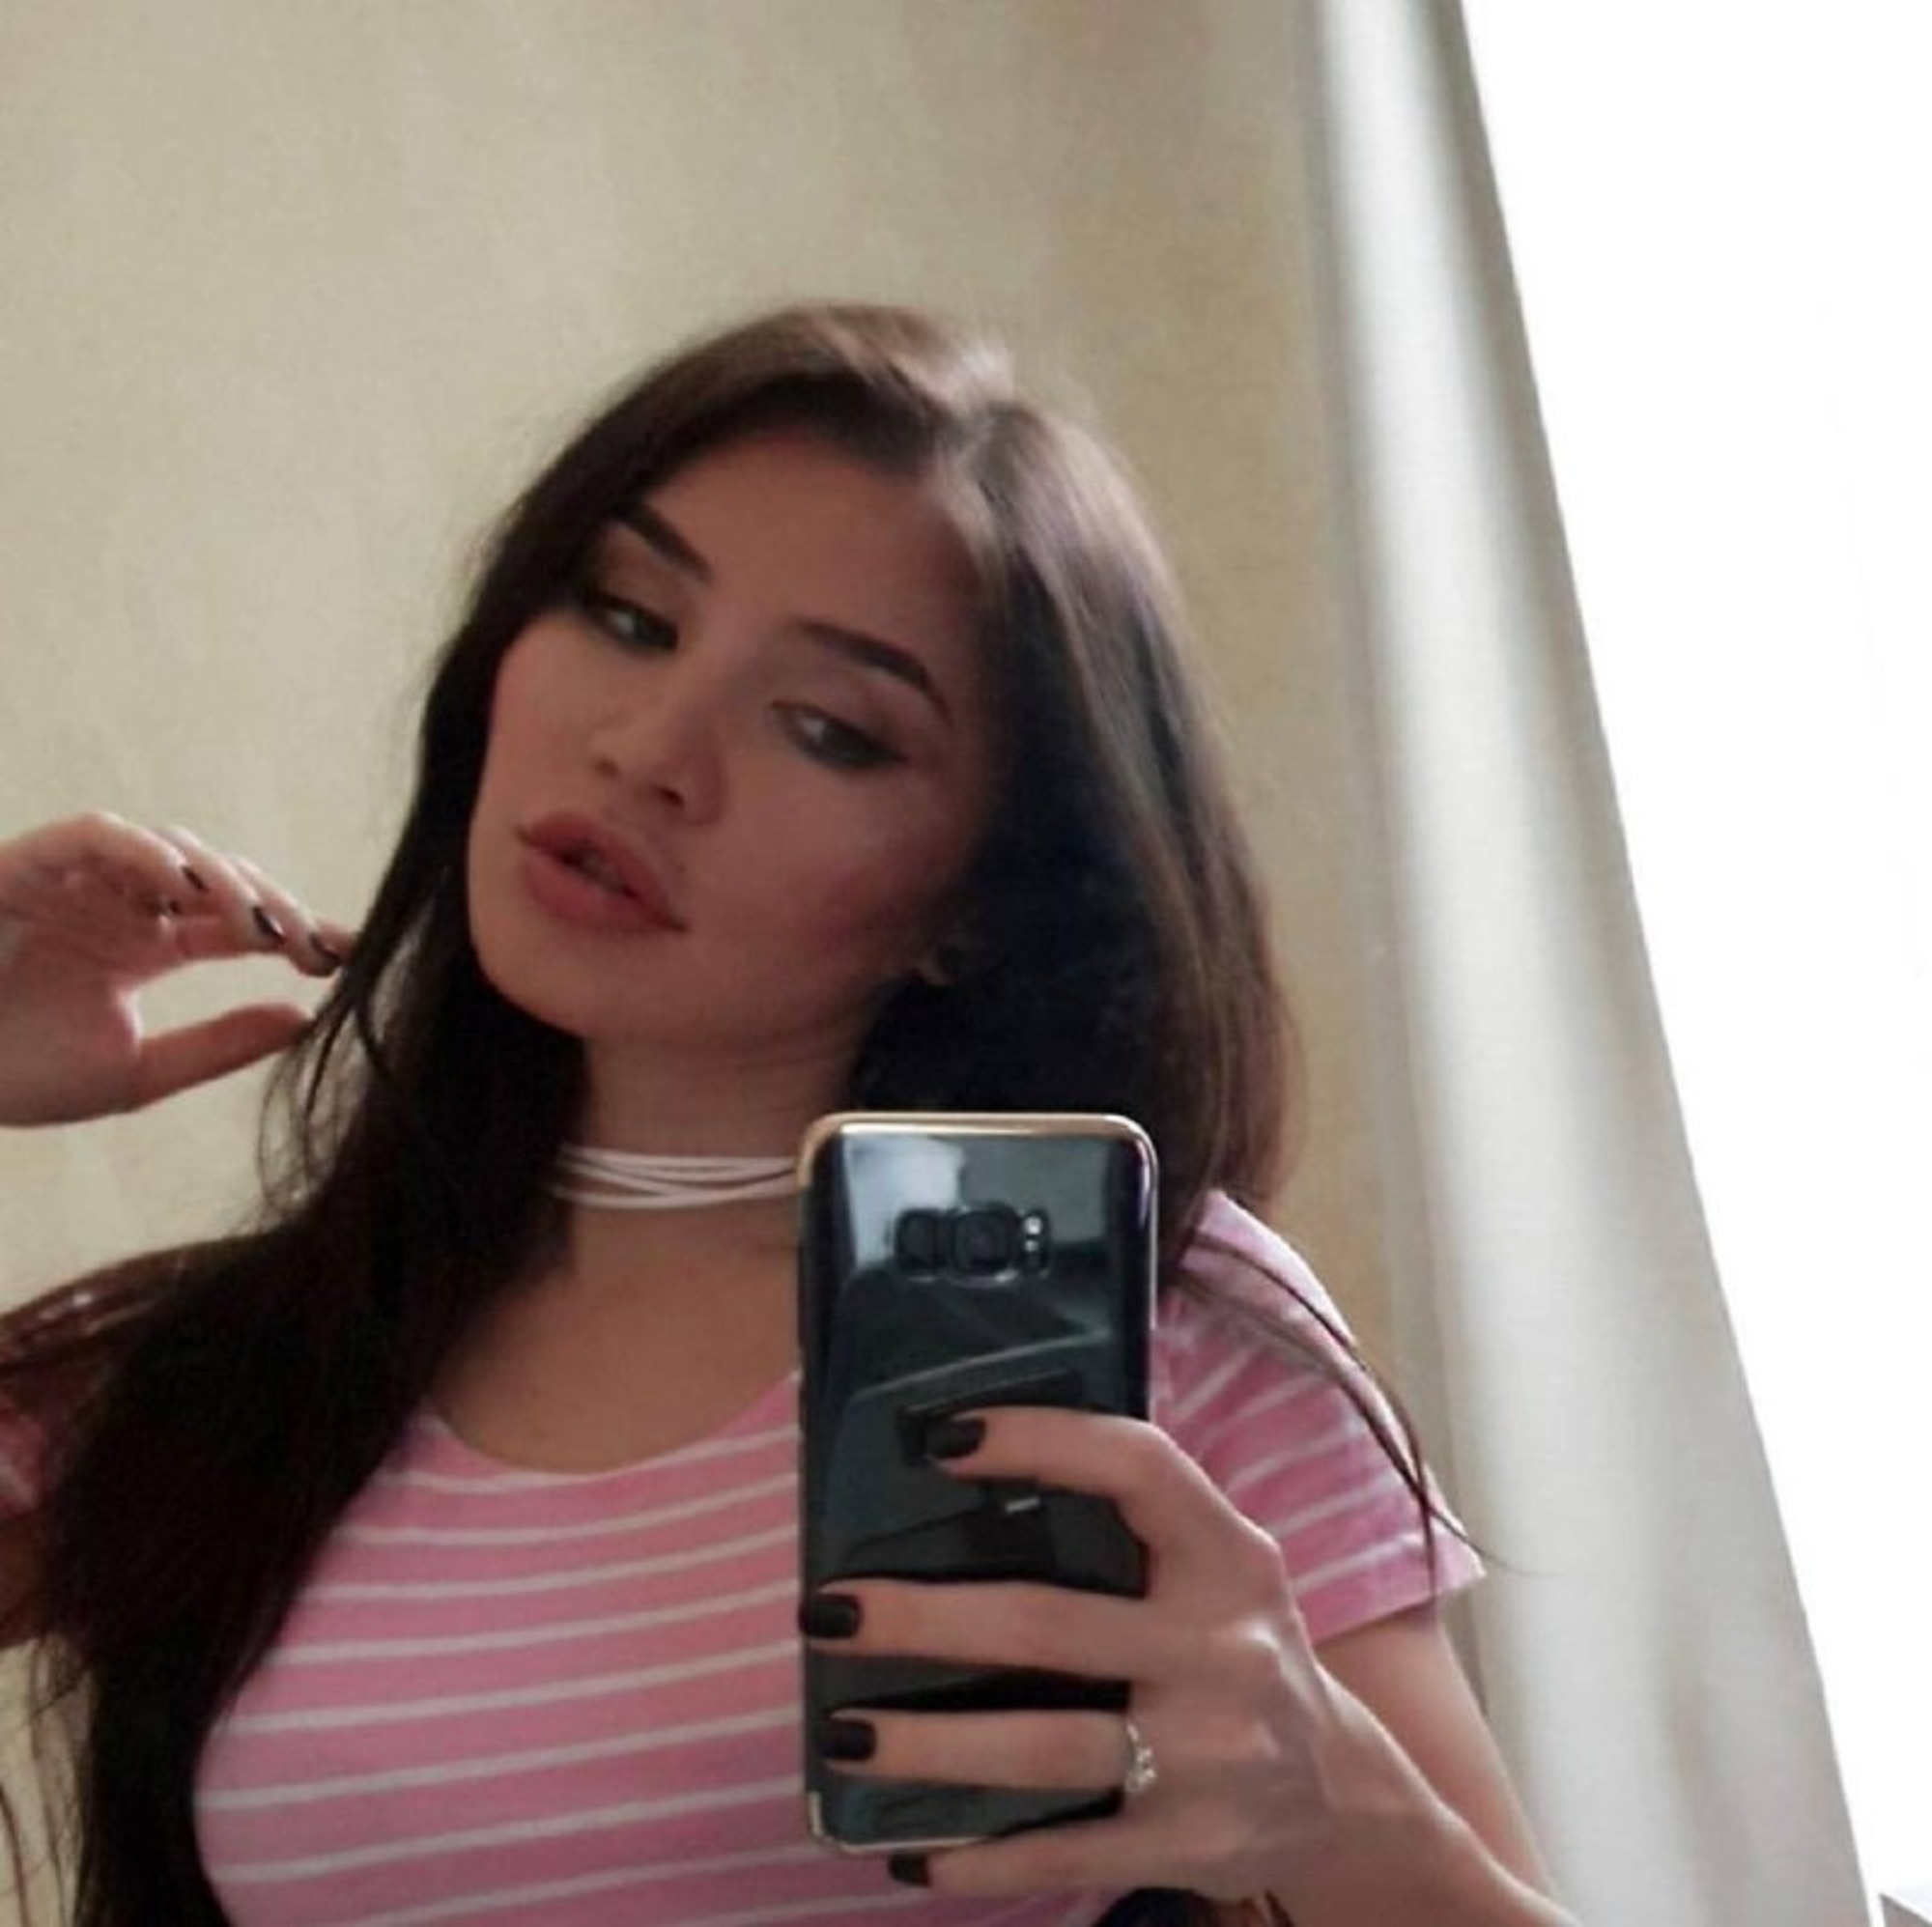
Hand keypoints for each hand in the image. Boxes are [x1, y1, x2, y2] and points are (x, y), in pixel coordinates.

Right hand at [0, 812, 354, 1126]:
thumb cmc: (14, 1075)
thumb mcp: (138, 1073)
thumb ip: (219, 1044)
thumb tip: (307, 1016)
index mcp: (147, 946)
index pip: (240, 926)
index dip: (298, 932)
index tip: (354, 954)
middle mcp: (120, 904)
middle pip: (220, 882)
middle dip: (274, 907)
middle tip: (315, 943)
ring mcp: (77, 881)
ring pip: (171, 851)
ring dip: (223, 880)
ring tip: (261, 926)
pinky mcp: (28, 866)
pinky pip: (96, 836)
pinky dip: (145, 852)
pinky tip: (189, 886)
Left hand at [800, 1408, 1447, 1911]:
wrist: (1341, 1793)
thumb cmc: (1238, 1647)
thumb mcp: (1221, 1568)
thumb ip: (1136, 1526)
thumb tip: (970, 1473)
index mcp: (1229, 1555)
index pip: (1137, 1468)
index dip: (1041, 1442)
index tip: (943, 1438)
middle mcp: (1222, 1648)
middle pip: (1050, 1624)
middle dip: (926, 1619)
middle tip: (828, 1608)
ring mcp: (1208, 1755)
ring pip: (1045, 1749)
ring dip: (930, 1745)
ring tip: (843, 1733)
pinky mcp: (1188, 1843)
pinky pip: (1065, 1852)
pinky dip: (982, 1855)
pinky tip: (914, 1849)